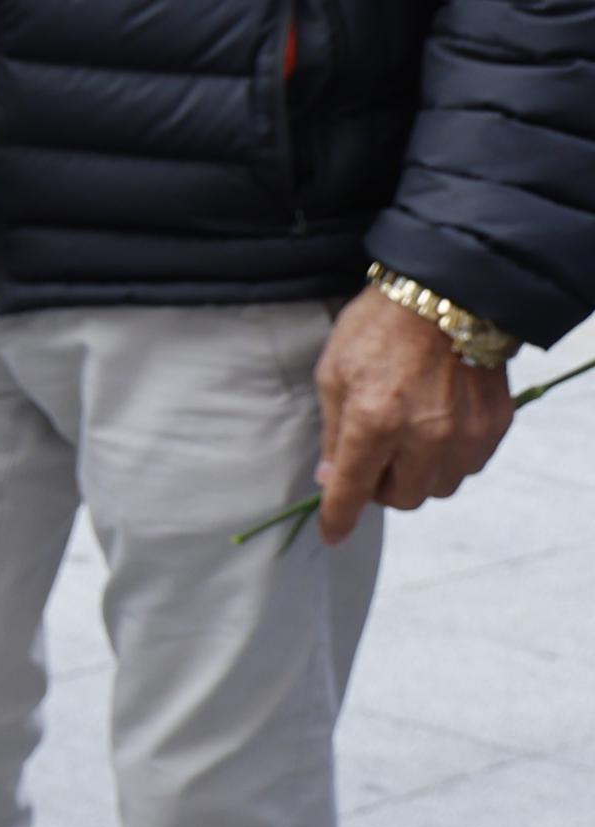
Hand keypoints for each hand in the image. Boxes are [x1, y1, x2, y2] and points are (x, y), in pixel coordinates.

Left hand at [311, 287, 517, 545]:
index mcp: (373, 421)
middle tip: (373, 463)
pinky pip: (470, 465)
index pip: (352, 490)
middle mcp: (423, 435)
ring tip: (407, 441)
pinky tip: (437, 429)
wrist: (446, 292)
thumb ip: (333, 433)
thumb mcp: (333, 373)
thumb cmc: (377, 327)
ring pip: (440, 487)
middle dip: (383, 489)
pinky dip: (449, 459)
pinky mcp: (495, 424)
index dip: (338, 518)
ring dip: (419, 476)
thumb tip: (331, 478)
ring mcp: (465, 432)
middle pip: (404, 498)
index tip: (331, 534)